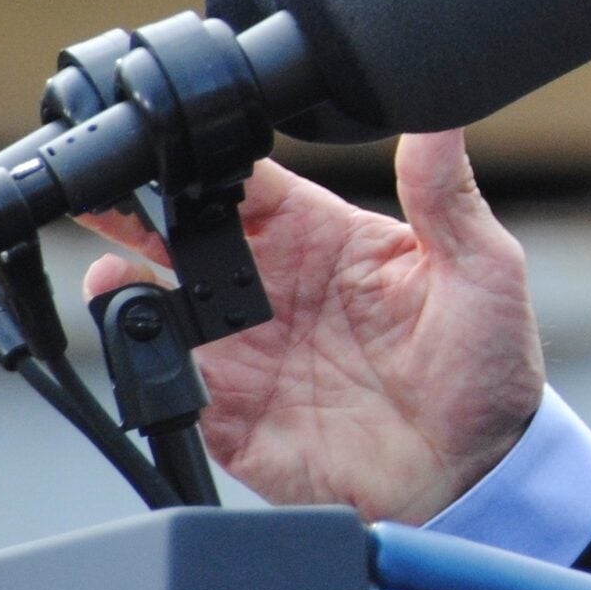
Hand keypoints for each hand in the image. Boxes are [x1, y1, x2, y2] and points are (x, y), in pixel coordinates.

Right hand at [79, 130, 544, 522]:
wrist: (475, 478)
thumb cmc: (488, 370)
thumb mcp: (482, 269)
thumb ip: (446, 192)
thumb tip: (439, 111)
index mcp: (326, 237)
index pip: (247, 181)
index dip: (203, 156)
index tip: (172, 139)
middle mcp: (275, 287)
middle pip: (184, 233)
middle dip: (136, 207)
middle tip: (101, 189)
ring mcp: (247, 350)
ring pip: (160, 302)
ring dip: (126, 281)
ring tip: (110, 269)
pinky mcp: (229, 412)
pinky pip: (166, 381)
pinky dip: (140, 360)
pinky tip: (136, 338)